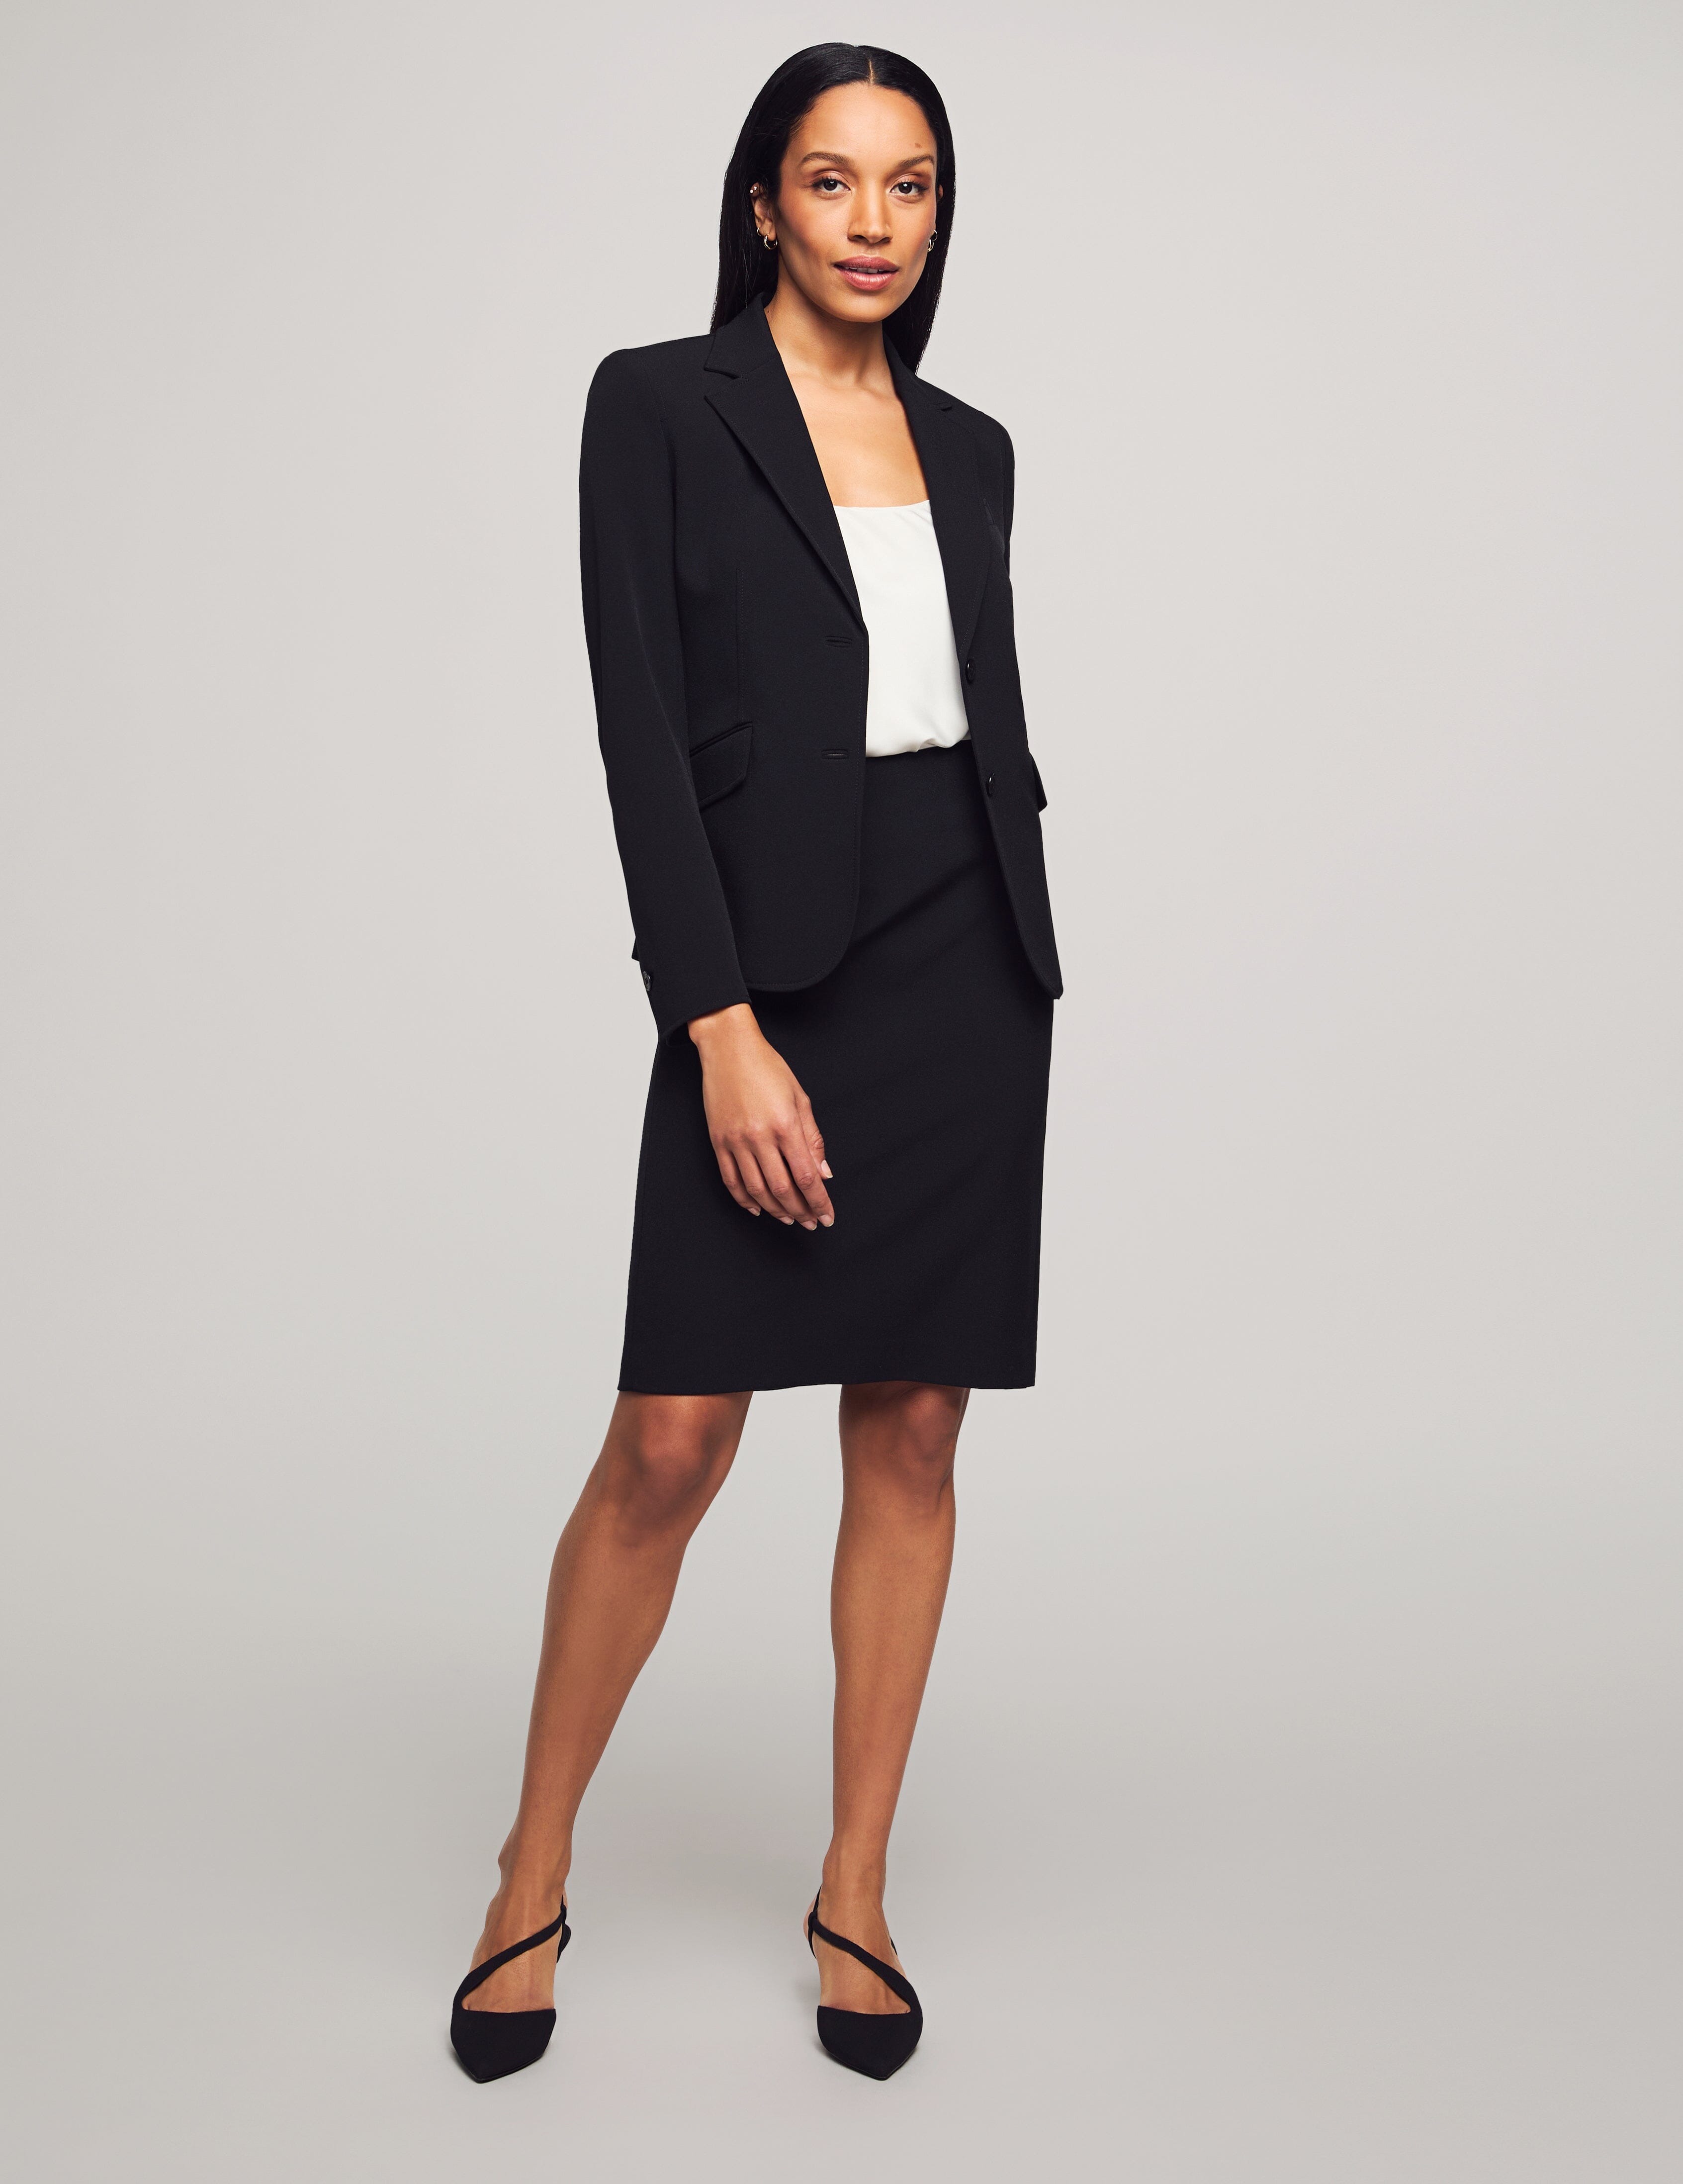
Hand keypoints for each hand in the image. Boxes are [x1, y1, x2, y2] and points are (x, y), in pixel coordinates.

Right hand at [688, 1004, 834, 1228]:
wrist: (728, 1048)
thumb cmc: (767, 1067)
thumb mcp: (800, 1098)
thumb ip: (813, 1138)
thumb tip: (824, 1173)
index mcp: (784, 1125)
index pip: (806, 1176)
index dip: (819, 1201)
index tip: (828, 1216)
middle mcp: (759, 1137)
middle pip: (783, 1189)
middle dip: (801, 1211)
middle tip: (812, 1222)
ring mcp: (735, 1141)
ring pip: (757, 1190)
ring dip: (776, 1210)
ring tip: (790, 1219)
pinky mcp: (718, 1141)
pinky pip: (731, 1180)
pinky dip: (745, 1199)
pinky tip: (758, 1208)